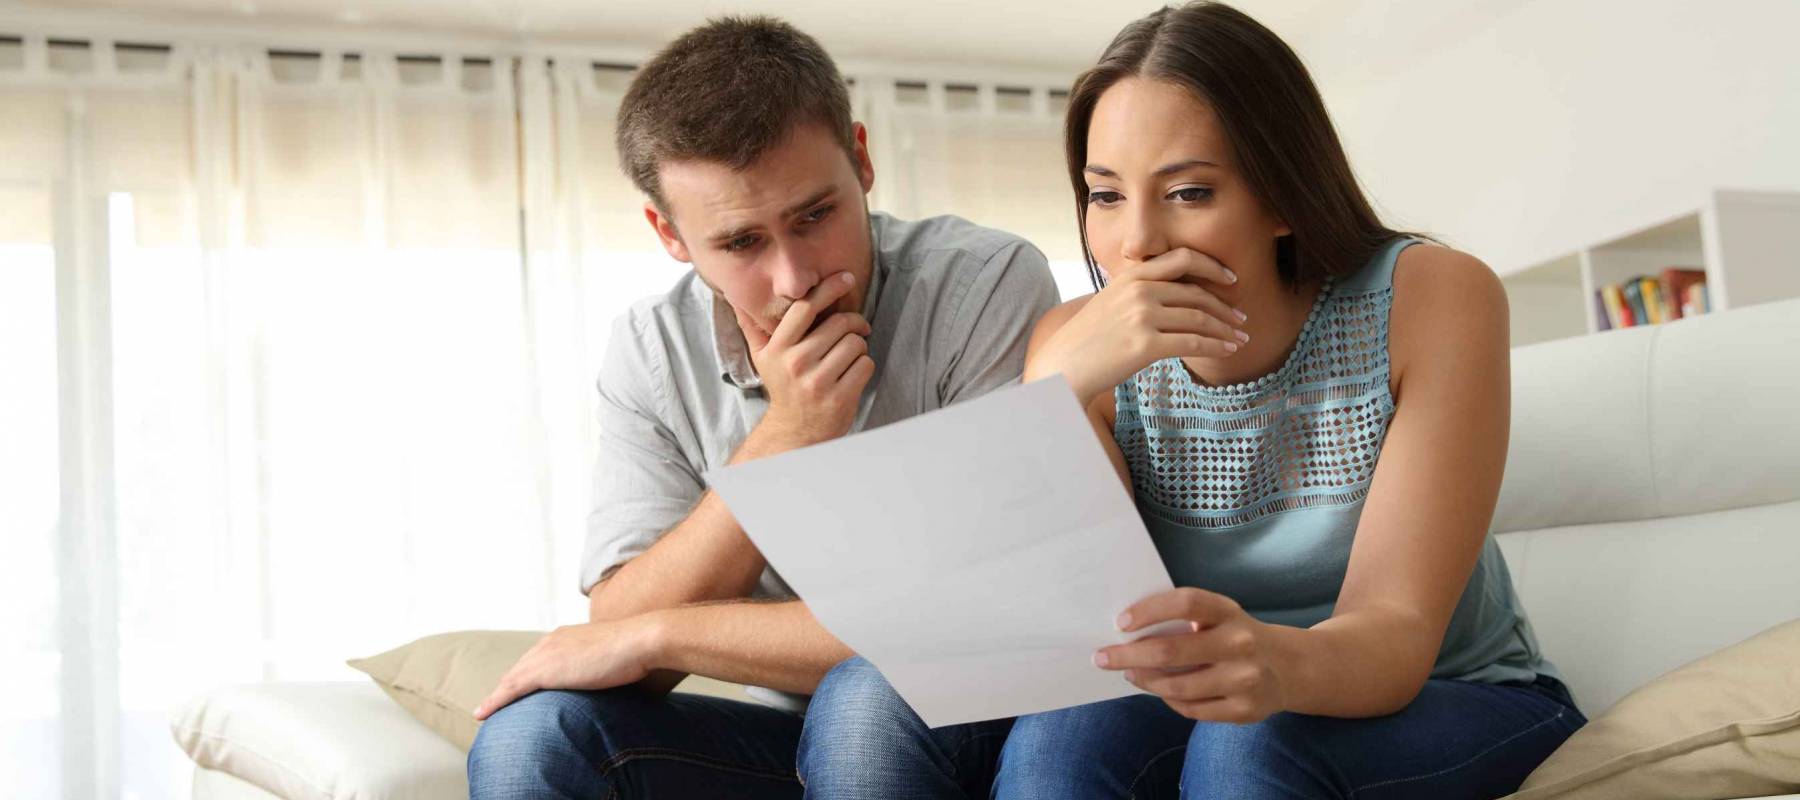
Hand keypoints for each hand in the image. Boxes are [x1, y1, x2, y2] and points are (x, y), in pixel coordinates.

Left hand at [472, 617, 661, 720]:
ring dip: (496, 696)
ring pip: (511, 679)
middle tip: (494, 703)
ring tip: (484, 711)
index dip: (524, 674)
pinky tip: (482, 713)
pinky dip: (494, 702)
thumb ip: (603, 664)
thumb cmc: (639, 649)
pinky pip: (511, 689)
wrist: (641, 640)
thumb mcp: (614, 656)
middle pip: (520, 667)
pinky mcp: (545, 671)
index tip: (517, 688)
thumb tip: (610, 678)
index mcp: (565, 636)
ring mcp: (546, 654)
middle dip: (506, 685)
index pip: (538, 658)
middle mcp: (551, 641)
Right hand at [733, 272, 874, 451]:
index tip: (846, 278)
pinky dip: (864, 365)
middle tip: (856, 328)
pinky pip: (865, 364)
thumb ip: (753, 326)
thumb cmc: (783, 387)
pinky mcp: (840, 397)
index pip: (806, 307)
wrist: (795, 432)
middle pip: (840, 323)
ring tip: (849, 355)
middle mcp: (796, 363)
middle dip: (854, 322)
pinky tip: (852, 373)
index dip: (829, 288)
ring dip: (859, 346)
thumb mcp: (763, 358)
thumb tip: (734, 296)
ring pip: (855, 343)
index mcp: (778, 348)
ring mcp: (819, 382)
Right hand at [1024, 248, 1246, 403]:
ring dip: (1226, 330)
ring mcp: (1142, 316)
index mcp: (1132, 275)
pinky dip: (1216, 347)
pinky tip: (1228, 351)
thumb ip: (1140, 292)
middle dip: (1225, 307)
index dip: (1212, 267)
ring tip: (1240, 339)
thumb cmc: (1089, 339)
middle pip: (1197, 294)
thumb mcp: (1111, 301)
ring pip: (1199, 319)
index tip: (1230, 279)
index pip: (1183, 258)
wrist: (1063, 366)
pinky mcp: (1145, 344)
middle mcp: (1139, 290)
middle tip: (1241, 319)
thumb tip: (1175, 296)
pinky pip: (1193, 343)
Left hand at [1094, 587, 1285, 723]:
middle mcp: (1240, 643)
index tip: (1121, 622)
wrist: (1288, 667)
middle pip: (1172, 651)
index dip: (1150, 610)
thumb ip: (1184, 620)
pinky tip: (1160, 690)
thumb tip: (1127, 631)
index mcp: (1229, 612)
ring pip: (1177, 686)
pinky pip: (1192, 709)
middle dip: (1128, 655)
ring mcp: (1244, 680)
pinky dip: (1169, 700)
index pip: (1185, 603)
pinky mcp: (1244, 711)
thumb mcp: (1220, 616)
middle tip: (1102, 657)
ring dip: (1145, 680)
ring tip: (1130, 673)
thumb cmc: (1235, 635)